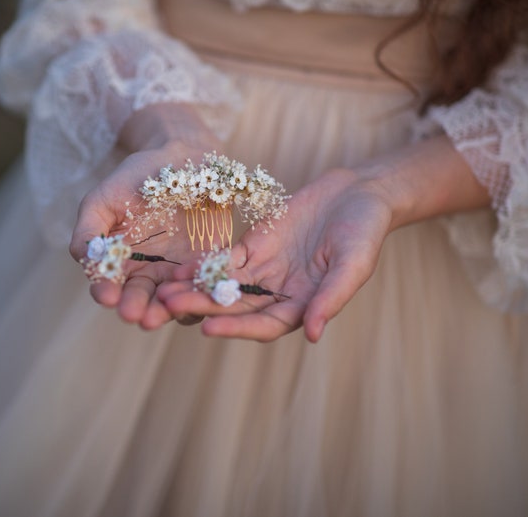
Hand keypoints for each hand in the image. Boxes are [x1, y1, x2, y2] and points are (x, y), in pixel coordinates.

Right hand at [70, 105, 221, 328]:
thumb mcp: (104, 198)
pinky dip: (200, 291)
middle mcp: (148, 273)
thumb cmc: (137, 177)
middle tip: (134, 314)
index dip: (106, 291)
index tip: (107, 295)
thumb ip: (89, 229)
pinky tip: (196, 295)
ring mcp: (179, 271)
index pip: (109, 284)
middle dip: (136, 308)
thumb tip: (83, 259)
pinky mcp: (209, 264)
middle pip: (140, 299)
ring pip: (172, 300)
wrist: (182, 158)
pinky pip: (205, 283)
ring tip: (160, 315)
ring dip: (166, 310)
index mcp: (119, 261)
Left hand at [158, 167, 392, 341]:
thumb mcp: (354, 264)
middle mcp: (279, 296)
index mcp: (303, 307)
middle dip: (202, 307)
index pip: (264, 325)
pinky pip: (224, 260)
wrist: (358, 194)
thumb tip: (313, 334)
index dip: (236, 328)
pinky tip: (178, 269)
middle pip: (236, 308)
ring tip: (163, 291)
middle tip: (168, 306)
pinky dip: (202, 265)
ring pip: (224, 286)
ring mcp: (264, 272)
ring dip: (194, 290)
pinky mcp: (254, 248)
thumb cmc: (364, 232)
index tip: (208, 328)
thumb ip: (332, 298)